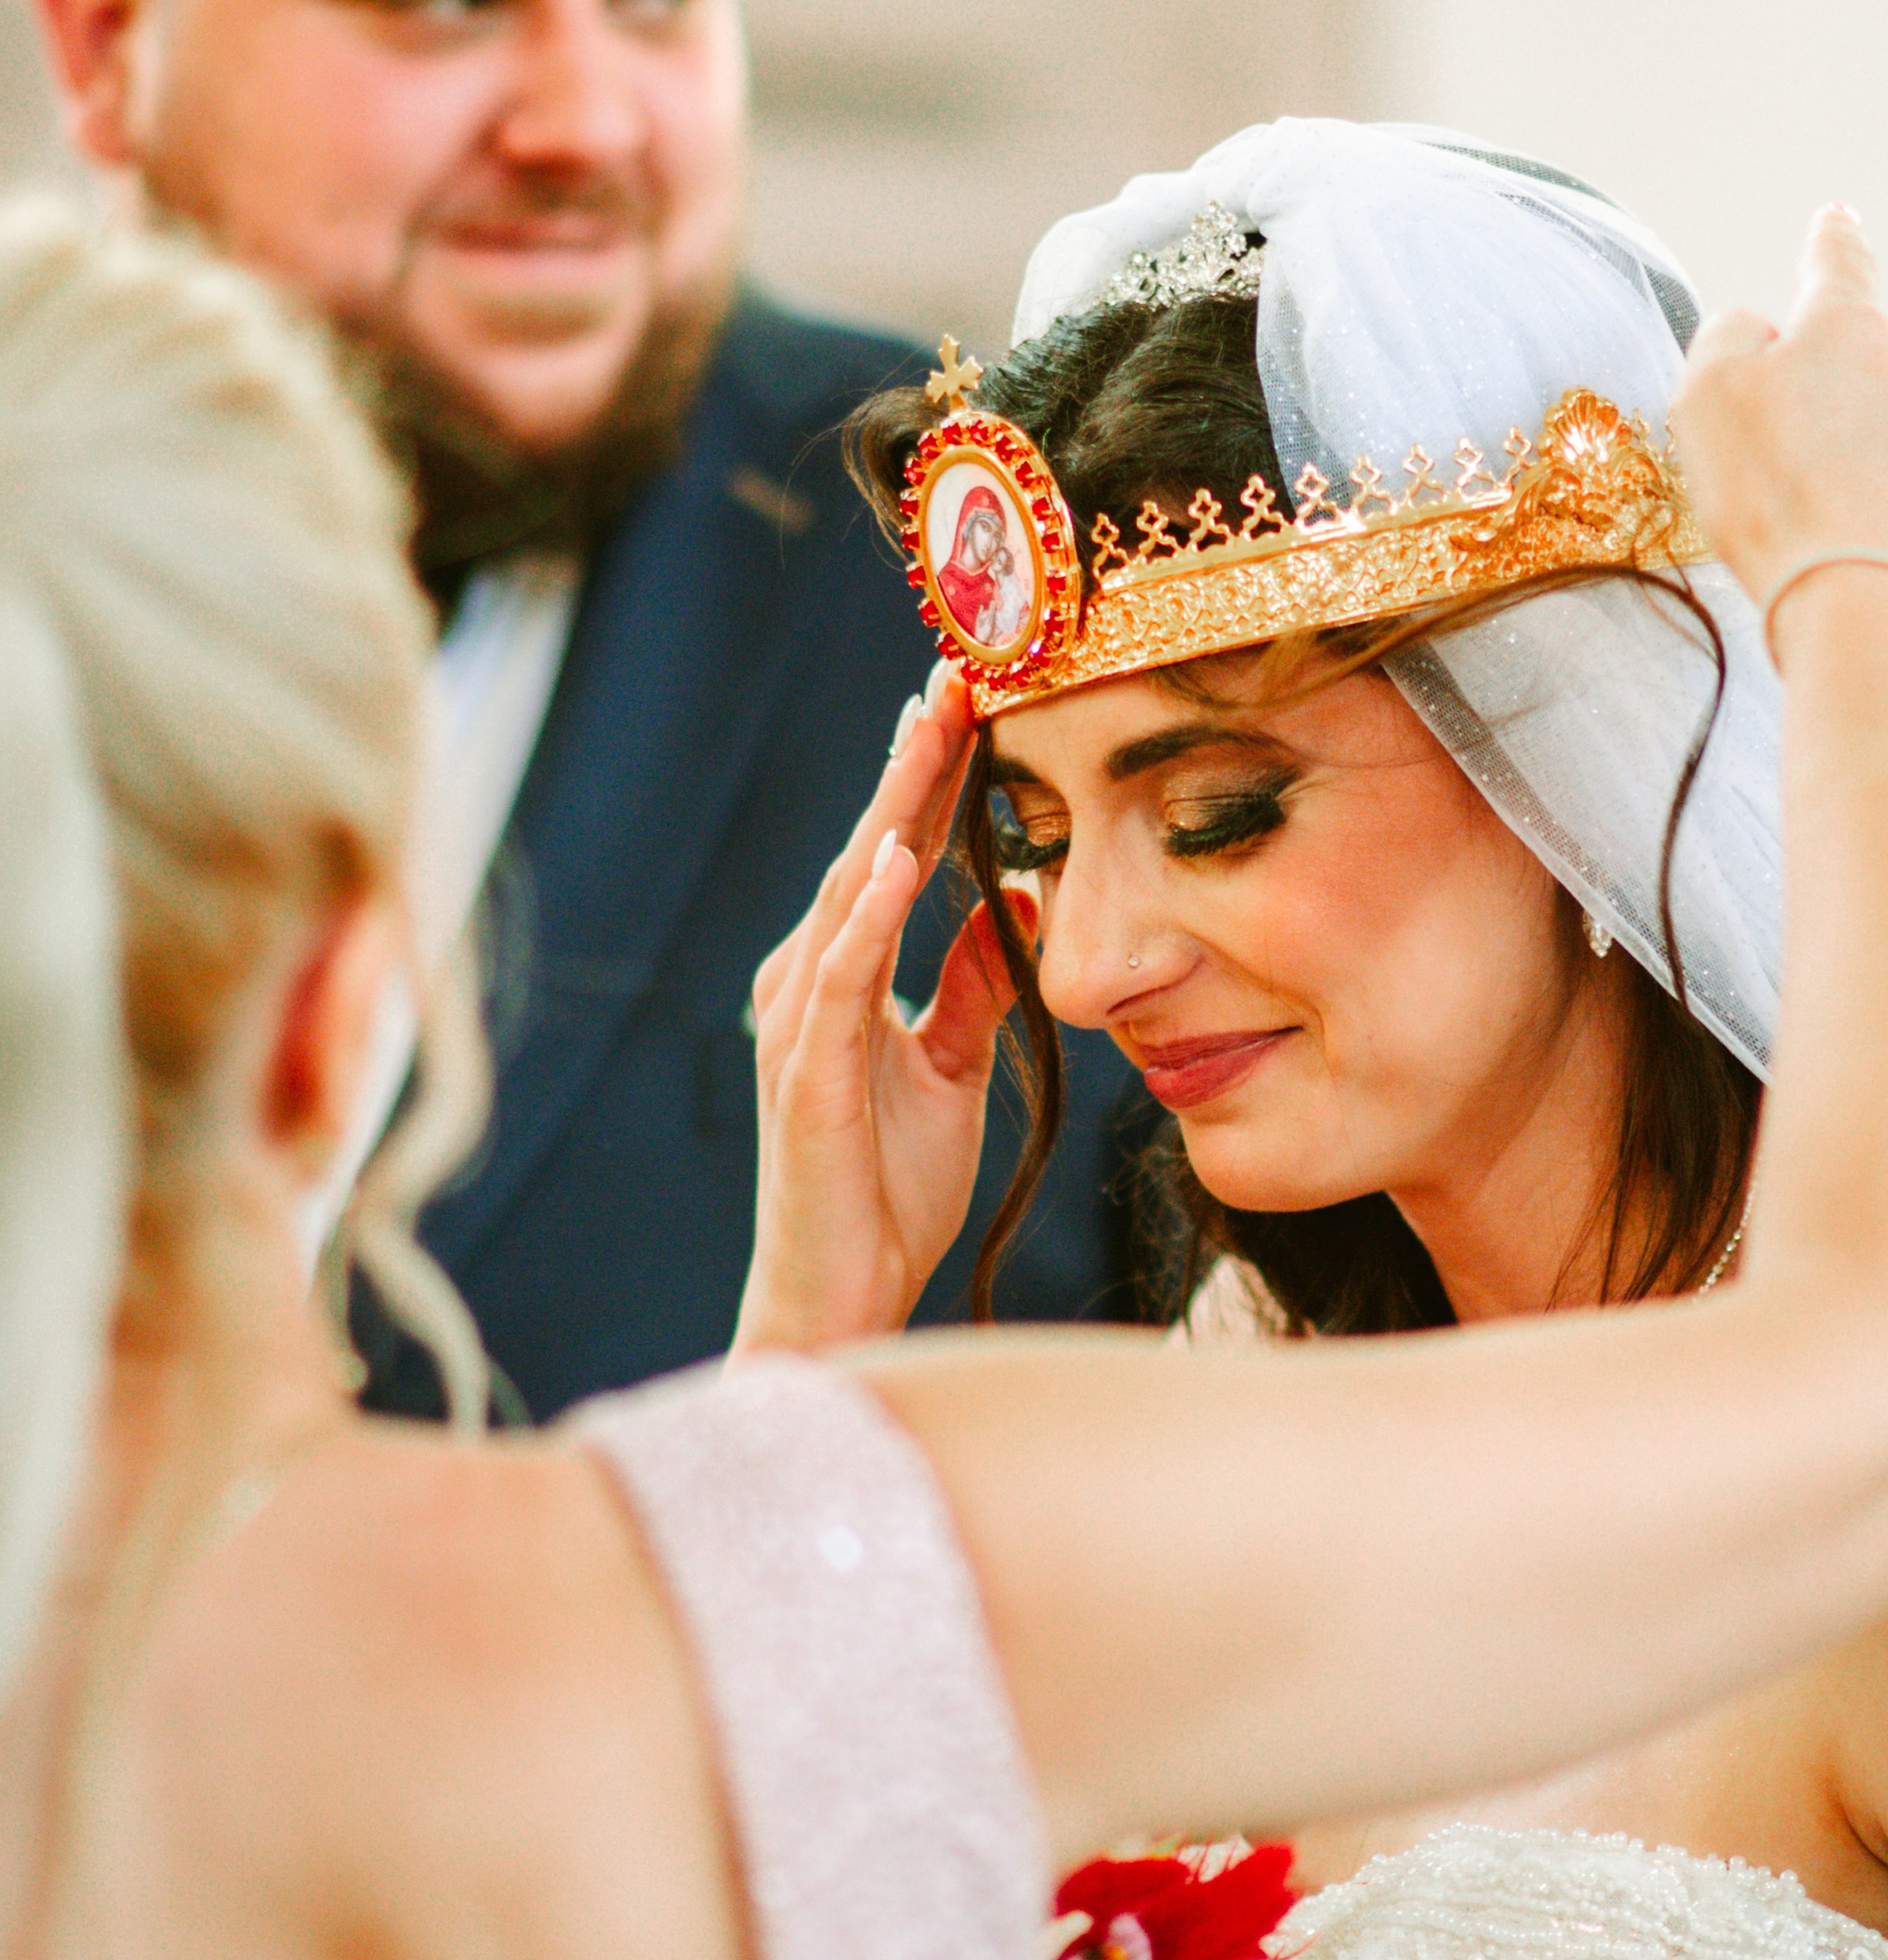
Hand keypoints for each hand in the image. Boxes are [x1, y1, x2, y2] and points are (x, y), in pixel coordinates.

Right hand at [734, 664, 1013, 1355]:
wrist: (840, 1291)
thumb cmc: (886, 1187)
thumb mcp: (954, 1068)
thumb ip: (975, 984)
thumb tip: (1015, 901)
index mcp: (844, 971)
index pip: (895, 850)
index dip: (935, 774)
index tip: (976, 692)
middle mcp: (809, 976)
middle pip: (868, 844)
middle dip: (915, 758)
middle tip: (959, 668)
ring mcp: (801, 1020)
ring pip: (849, 888)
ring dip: (892, 805)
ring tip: (934, 727)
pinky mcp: (806, 1070)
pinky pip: (841, 975)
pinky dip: (869, 909)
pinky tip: (898, 854)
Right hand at [1670, 205, 1887, 626]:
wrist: (1866, 603)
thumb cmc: (1776, 496)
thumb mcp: (1708, 397)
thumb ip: (1727, 339)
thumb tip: (1759, 331)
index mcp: (1845, 329)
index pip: (1836, 264)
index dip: (1829, 240)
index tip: (1837, 218)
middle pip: (1857, 362)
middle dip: (1822, 392)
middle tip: (1774, 454)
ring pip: (1884, 430)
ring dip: (1848, 458)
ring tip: (1803, 521)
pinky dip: (1873, 512)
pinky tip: (1842, 553)